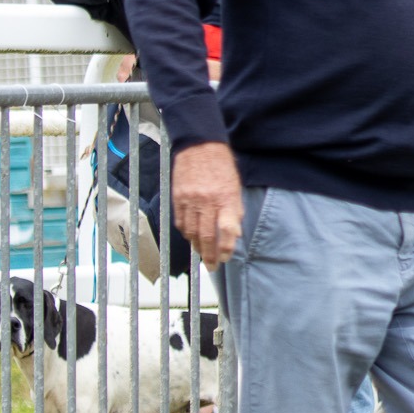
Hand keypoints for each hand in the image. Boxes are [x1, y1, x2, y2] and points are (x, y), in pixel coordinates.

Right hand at [172, 143, 243, 266]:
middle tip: (212, 266)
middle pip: (206, 236)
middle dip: (209, 255)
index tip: (225, 258)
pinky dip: (186, 233)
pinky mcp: (178, 198)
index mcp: (225, 198)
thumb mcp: (235, 187)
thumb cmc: (222, 166)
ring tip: (202, 253)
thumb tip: (233, 234)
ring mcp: (190, 200)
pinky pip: (180, 222)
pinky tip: (190, 237)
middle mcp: (207, 202)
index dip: (226, 248)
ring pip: (191, 232)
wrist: (200, 146)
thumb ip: (234, 211)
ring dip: (196, 246)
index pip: (226, 231)